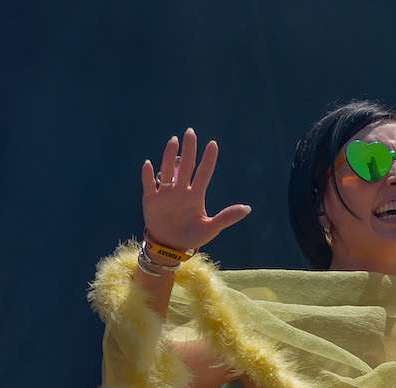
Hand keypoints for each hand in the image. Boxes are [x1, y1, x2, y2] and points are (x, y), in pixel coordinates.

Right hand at [141, 127, 251, 250]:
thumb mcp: (211, 228)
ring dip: (169, 156)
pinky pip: (149, 185)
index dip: (208, 159)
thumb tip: (248, 208)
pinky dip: (148, 175)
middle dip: (189, 149)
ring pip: (167, 170)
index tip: (213, 144)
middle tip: (190, 132)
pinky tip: (148, 164)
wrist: (170, 247)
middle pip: (186, 166)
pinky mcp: (151, 200)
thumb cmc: (192, 237)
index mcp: (196, 196)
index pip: (203, 173)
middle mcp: (181, 191)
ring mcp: (166, 194)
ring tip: (174, 141)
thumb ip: (227, 217)